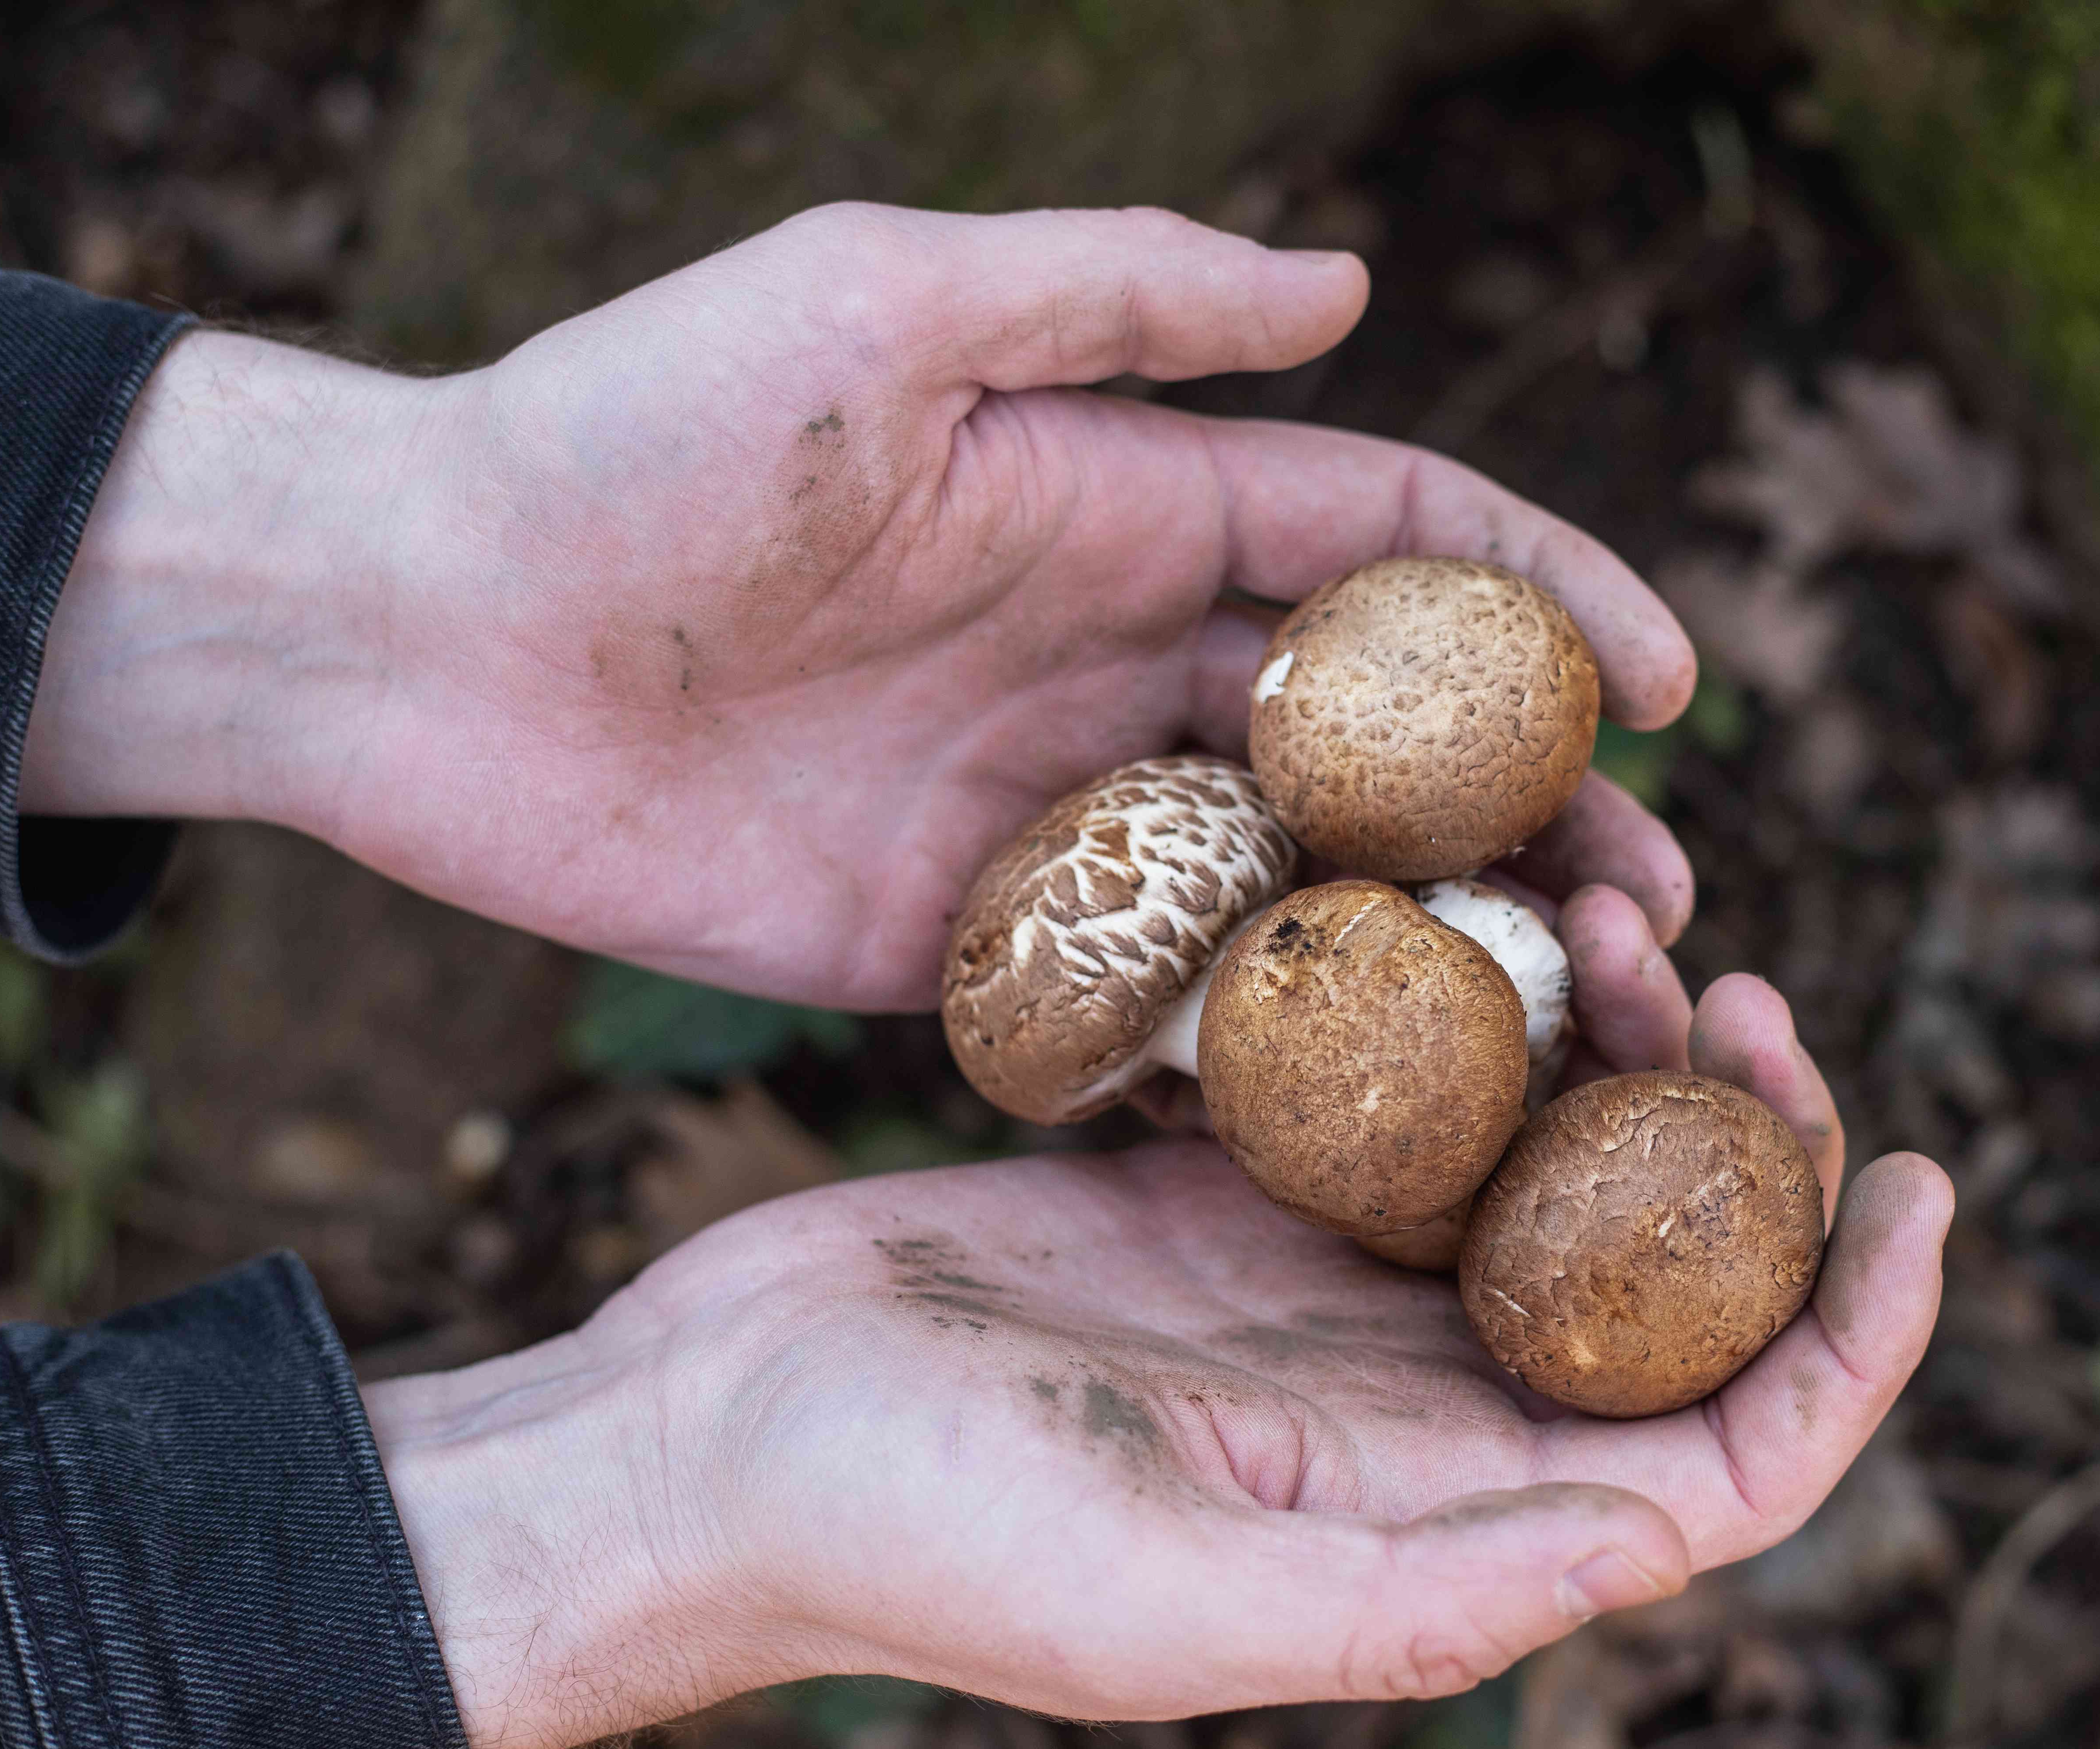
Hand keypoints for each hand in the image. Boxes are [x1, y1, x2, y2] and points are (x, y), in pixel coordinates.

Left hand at [23, 205, 1698, 1008]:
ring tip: (1572, 1022)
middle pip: (1378, 745)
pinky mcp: (959, 943)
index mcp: (1122, 502)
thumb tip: (1349, 285)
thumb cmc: (633, 433)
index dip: (1547, 597)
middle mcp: (1111, 660)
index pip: (1392, 547)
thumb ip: (1119, 297)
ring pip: (1288, 885)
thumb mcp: (881, 301)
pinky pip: (1138, 1004)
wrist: (423, 629)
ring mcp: (1047, 811)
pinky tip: (1369, 1112)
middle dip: (1537, 812)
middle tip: (1661, 909)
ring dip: (1437, 951)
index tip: (1676, 681)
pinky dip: (1251, 1049)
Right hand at [363, 975, 1942, 1748]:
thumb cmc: (906, 1543)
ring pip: (1540, 1166)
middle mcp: (1402, 1419)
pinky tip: (1476, 905)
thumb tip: (1658, 1541)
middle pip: (1656, 1284)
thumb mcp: (1168, 1602)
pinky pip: (1394, 1092)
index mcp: (1430, 1523)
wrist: (710, 1438)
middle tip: (1737, 974)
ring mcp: (1312, 1299)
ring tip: (1618, 908)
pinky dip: (1462, 1006)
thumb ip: (1416, 1599)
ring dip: (1610, 1047)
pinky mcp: (1219, 1196)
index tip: (1923, 1179)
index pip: (1724, 1453)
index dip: (1855, 1339)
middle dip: (1741, 1142)